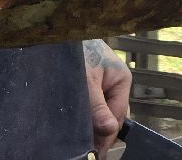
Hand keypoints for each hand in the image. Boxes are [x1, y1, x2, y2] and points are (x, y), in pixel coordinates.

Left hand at [83, 39, 130, 157]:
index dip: (106, 137)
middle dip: (99, 132)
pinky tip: (75, 123)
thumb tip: (110, 130)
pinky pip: (91, 104)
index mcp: (122, 80)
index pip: (117, 117)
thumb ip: (97, 107)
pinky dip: (84, 114)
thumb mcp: (87, 81)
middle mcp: (115, 83)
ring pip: (100, 111)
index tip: (96, 153)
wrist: (59, 34)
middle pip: (110, 116)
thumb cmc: (77, 50)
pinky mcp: (90, 83)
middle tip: (87, 150)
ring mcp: (103, 83)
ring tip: (80, 139)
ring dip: (90, 124)